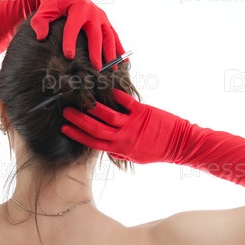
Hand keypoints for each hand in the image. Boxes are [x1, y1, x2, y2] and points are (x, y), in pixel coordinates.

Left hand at [30, 0, 124, 69]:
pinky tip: (123, 63)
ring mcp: (101, 18)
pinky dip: (119, 49)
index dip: (70, 41)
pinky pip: (114, 37)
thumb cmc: (54, 0)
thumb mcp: (45, 7)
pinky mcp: (105, 23)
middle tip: (96, 68)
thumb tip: (41, 36)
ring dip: (111, 53)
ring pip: (109, 36)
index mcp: (78, 7)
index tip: (68, 57)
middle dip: (96, 51)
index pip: (74, 27)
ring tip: (112, 69)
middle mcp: (93, 12)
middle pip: (96, 34)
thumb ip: (40, 20)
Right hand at [61, 89, 191, 162]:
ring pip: (106, 114)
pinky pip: (124, 102)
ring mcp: (133, 124)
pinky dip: (114, 94)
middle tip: (65, 111)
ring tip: (81, 98)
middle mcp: (124, 137)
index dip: (77, 135)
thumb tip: (108, 149)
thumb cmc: (158, 151)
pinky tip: (106, 88)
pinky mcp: (142, 112)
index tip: (65, 128)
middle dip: (78, 120)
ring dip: (91, 106)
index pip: (93, 142)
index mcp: (121, 149)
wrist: (180, 144)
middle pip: (95, 128)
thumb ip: (120, 152)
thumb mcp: (136, 157)